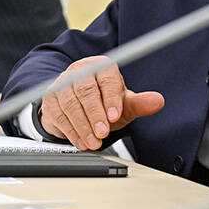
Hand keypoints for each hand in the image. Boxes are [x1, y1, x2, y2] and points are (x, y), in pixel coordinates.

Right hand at [40, 56, 164, 149]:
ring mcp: (63, 84)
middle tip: (104, 133)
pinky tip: (82, 142)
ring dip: (83, 126)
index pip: (106, 79)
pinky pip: (59, 115)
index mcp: (101, 67)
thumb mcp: (124, 103)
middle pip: (86, 91)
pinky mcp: (51, 99)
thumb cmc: (105, 102)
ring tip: (94, 142)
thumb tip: (158, 101)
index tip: (115, 116)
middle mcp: (80, 71)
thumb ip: (140, 103)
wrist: (79, 106)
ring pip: (71, 104)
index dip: (111, 98)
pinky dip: (71, 131)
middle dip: (95, 115)